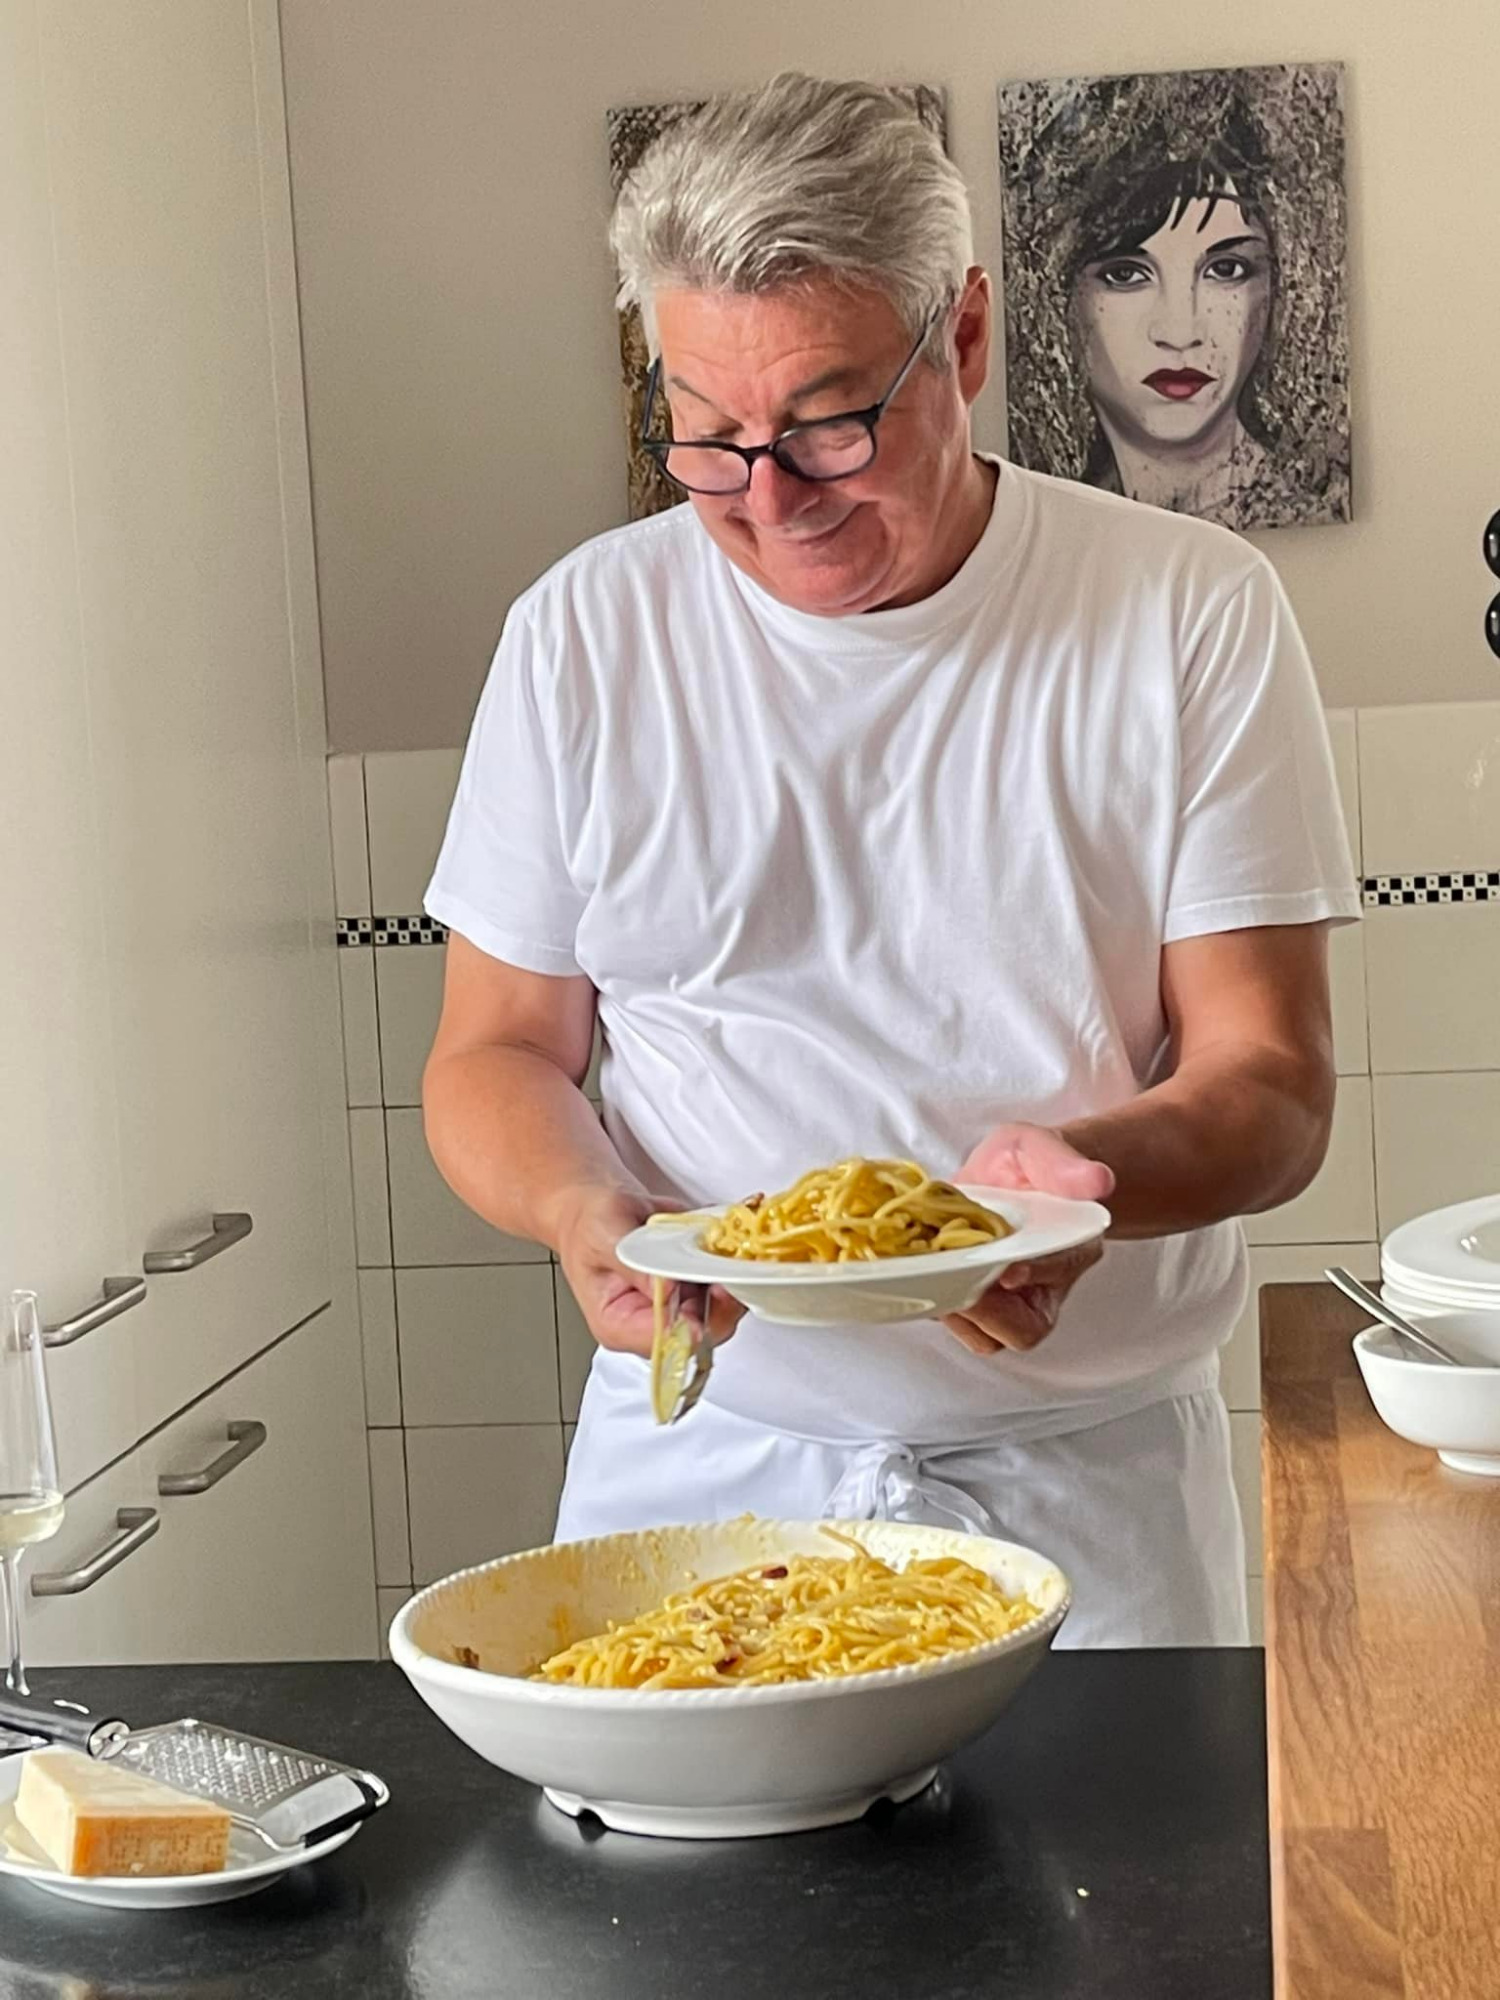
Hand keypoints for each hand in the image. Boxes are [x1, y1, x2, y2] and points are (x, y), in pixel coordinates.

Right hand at [552, 1185, 743, 1359]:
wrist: (596, 1204)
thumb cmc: (588, 1222)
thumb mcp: (604, 1235)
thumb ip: (635, 1265)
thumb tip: (666, 1289)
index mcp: (620, 1325)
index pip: (667, 1342)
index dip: (696, 1322)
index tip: (714, 1290)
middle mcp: (652, 1322)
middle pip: (703, 1330)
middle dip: (725, 1299)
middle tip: (731, 1264)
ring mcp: (678, 1305)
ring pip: (724, 1308)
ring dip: (733, 1278)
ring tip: (731, 1249)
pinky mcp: (697, 1286)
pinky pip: (727, 1284)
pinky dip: (734, 1264)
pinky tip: (730, 1242)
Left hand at [942, 1123, 1114, 1355]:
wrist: (1006, 1177)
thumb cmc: (1025, 1163)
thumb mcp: (1037, 1147)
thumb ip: (1061, 1163)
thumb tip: (1098, 1179)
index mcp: (1073, 1246)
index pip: (1060, 1269)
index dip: (1035, 1273)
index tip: (1009, 1270)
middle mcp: (1046, 1285)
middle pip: (1025, 1329)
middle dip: (987, 1311)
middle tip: (951, 1276)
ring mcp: (1010, 1303)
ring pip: (989, 1337)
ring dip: (956, 1313)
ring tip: (930, 1273)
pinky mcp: (976, 1305)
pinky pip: (960, 1326)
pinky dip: (936, 1304)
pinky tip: (919, 1271)